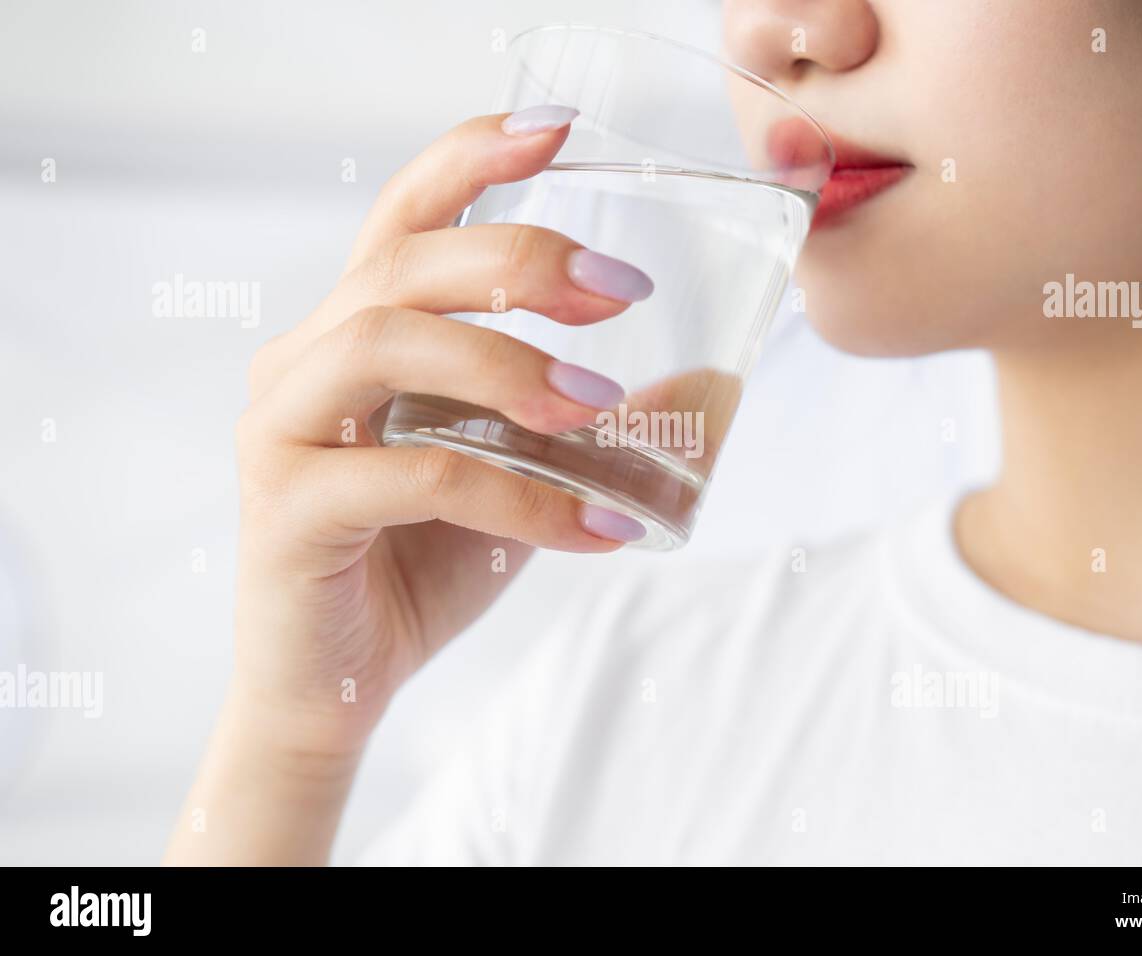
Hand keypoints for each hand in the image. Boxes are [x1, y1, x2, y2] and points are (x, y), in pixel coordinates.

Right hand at [230, 108, 653, 755]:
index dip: (472, 161)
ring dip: (507, 363)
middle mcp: (305, 361)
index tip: (558, 135)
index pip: (405, 217)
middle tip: (620, 288)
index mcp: (356, 335)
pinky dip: (515, 497)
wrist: (338, 682)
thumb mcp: (523, 478)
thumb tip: (705, 386)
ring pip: (388, 344)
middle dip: (519, 260)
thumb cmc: (420, 564)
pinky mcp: (288, 505)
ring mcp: (283, 427)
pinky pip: (411, 474)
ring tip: (600, 401)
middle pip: (403, 264)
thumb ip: (589, 427)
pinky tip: (594, 529)